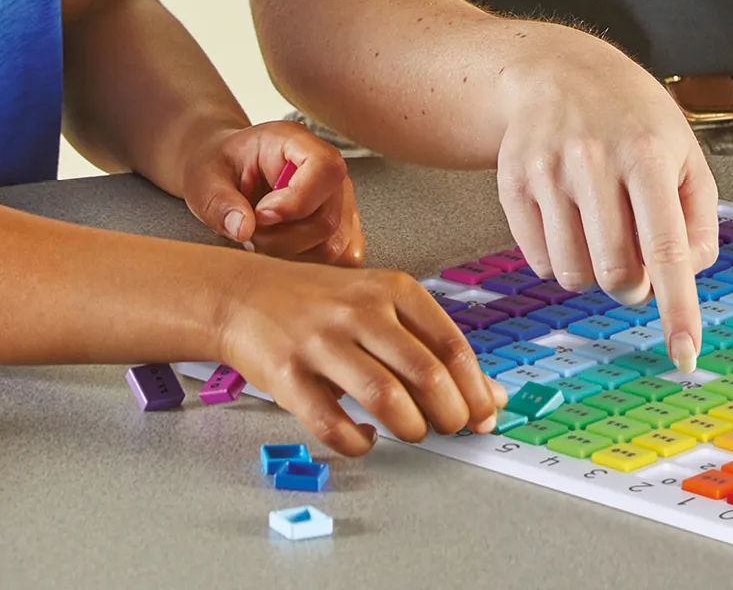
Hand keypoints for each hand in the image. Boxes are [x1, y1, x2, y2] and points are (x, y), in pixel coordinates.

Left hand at [181, 122, 361, 264]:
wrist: (225, 172)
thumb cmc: (218, 169)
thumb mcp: (205, 180)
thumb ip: (220, 203)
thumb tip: (243, 229)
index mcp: (297, 141)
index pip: (325, 169)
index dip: (296, 202)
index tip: (260, 215)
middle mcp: (328, 168)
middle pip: (329, 217)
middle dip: (283, 239)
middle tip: (251, 231)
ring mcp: (340, 197)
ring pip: (334, 244)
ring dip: (293, 254)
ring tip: (264, 239)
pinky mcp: (342, 223)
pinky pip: (342, 255)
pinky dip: (310, 264)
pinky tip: (282, 251)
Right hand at [221, 258, 503, 456]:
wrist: (244, 295)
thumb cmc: (321, 303)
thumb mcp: (381, 305)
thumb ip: (431, 344)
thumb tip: (488, 394)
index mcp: (392, 289)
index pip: (450, 343)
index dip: (475, 387)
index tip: (487, 414)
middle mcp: (360, 311)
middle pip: (424, 372)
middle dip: (449, 412)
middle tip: (453, 429)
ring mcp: (322, 342)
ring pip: (384, 397)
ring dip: (410, 427)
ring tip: (414, 433)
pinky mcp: (288, 376)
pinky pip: (331, 424)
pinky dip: (357, 443)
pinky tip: (365, 440)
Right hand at [492, 25, 718, 370]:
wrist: (558, 71)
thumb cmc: (634, 120)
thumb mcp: (684, 152)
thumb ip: (697, 220)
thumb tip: (681, 280)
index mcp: (646, 152)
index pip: (665, 248)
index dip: (677, 308)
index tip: (686, 356)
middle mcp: (593, 159)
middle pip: (616, 273)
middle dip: (632, 284)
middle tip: (637, 258)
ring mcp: (546, 170)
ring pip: (573, 275)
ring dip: (593, 272)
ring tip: (602, 230)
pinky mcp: (511, 182)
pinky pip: (540, 262)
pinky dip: (561, 257)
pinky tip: (569, 217)